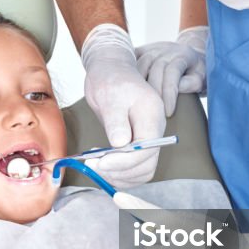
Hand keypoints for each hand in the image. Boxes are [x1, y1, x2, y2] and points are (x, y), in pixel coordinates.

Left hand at [81, 24, 166, 188]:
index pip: (145, 149)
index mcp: (152, 116)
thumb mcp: (109, 97)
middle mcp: (156, 130)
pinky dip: (120, 174)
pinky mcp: (140, 144)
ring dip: (120, 176)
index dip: (122, 161)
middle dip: (119, 171)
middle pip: (146, 164)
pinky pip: (136, 168)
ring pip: (143, 170)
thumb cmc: (110, 80)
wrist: (111, 71)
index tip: (99, 163)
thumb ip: (116, 121)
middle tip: (92, 166)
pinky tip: (103, 169)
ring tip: (96, 169)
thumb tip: (120, 144)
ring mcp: (149, 138)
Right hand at [135, 26, 208, 116]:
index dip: (169, 93)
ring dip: (137, 85)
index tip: (168, 112)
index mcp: (183, 55)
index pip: (173, 73)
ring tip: (137, 104)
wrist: (190, 54)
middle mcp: (166, 50)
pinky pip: (132, 61)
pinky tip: (125, 89)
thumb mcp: (202, 77)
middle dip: (153, 93)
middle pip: (155, 70)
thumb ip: (193, 83)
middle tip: (152, 113)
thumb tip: (179, 88)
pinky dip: (127, 73)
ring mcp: (152, 49)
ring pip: (141, 65)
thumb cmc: (197, 71)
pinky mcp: (141, 51)